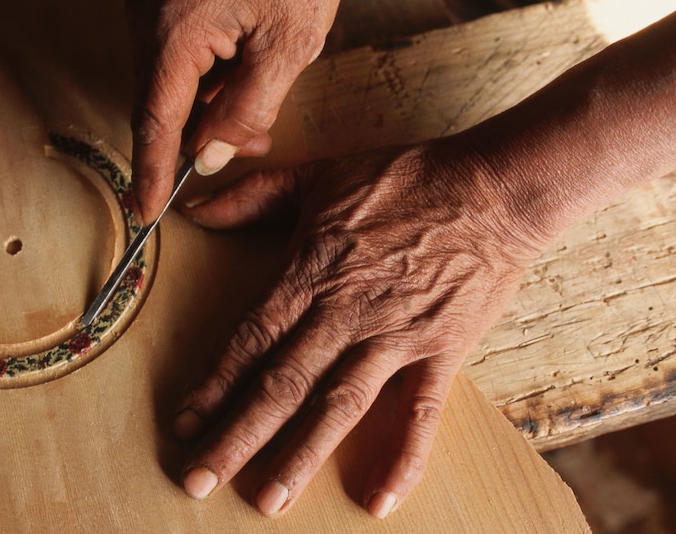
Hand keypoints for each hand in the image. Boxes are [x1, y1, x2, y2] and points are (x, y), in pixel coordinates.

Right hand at [125, 0, 343, 223]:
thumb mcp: (289, 45)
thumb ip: (246, 110)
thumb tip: (208, 157)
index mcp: (175, 32)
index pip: (155, 121)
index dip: (150, 172)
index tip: (144, 210)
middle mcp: (149, 19)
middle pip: (162, 104)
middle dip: (200, 136)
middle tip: (249, 147)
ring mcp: (151, 7)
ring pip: (171, 84)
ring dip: (209, 106)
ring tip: (259, 106)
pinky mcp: (163, 1)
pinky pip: (175, 58)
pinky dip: (208, 78)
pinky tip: (243, 74)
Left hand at [173, 140, 547, 517]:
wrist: (492, 187)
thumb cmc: (404, 179)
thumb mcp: (317, 175)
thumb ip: (252, 196)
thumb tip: (193, 208)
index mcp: (310, 272)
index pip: (250, 338)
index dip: (212, 384)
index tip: (183, 422)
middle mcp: (344, 311)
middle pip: (281, 383)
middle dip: (236, 435)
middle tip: (199, 479)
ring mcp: (394, 335)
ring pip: (338, 405)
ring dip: (300, 456)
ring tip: (267, 502)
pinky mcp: (441, 351)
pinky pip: (422, 413)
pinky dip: (403, 458)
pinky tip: (379, 500)